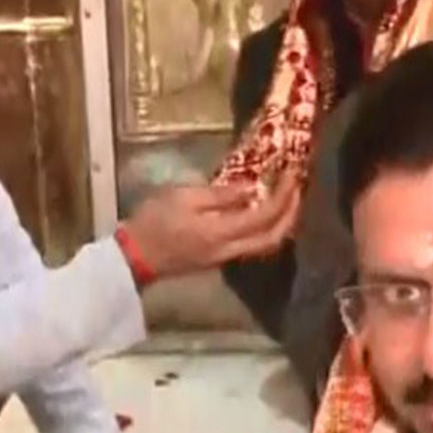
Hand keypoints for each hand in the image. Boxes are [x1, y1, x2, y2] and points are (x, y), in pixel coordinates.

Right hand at [122, 175, 300, 277]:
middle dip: (291, 213)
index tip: (292, 174)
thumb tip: (251, 188)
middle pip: (274, 237)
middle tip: (297, 187)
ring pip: (266, 245)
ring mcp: (226, 258)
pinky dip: (266, 229)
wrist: (135, 256)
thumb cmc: (153, 221)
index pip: (265, 215)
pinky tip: (264, 212)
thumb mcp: (183, 197)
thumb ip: (220, 195)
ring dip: (282, 223)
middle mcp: (230, 250)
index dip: (283, 195)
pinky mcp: (220, 259)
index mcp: (221, 233)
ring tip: (287, 198)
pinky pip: (253, 246)